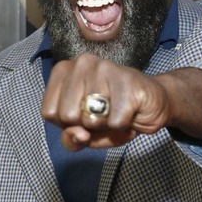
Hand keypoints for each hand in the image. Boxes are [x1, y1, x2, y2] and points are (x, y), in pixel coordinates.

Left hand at [41, 53, 170, 150]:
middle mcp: (82, 63)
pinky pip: (115, 122)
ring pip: (91, 119)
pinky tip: (130, 111)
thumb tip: (78, 135)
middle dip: (86, 125)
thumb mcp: (85, 132)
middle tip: (102, 114)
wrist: (152, 103)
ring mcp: (105, 68)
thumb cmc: (113, 113)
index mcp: (64, 70)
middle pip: (67, 116)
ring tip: (116, 112)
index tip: (84, 115)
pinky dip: (124, 126)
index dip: (67, 125)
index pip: (49, 112)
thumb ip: (71, 138)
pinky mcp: (128, 81)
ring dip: (107, 125)